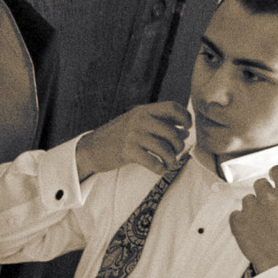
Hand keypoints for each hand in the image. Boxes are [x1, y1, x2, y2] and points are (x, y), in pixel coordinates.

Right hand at [75, 101, 190, 181]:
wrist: (91, 149)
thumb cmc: (117, 137)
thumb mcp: (136, 124)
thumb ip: (158, 125)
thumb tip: (184, 132)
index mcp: (143, 111)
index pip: (172, 107)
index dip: (185, 117)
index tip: (187, 128)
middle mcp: (139, 120)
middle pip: (172, 132)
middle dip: (179, 145)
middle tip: (176, 152)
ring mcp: (133, 135)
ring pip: (164, 148)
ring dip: (171, 159)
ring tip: (169, 164)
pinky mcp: (127, 151)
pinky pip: (153, 161)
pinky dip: (160, 168)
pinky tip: (160, 169)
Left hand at [228, 165, 277, 271]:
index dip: (275, 173)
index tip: (274, 177)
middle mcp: (268, 199)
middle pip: (260, 184)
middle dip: (264, 192)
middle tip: (268, 206)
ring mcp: (251, 210)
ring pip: (247, 199)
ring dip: (252, 207)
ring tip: (261, 223)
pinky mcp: (238, 223)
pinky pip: (235, 214)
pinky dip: (240, 220)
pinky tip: (250, 229)